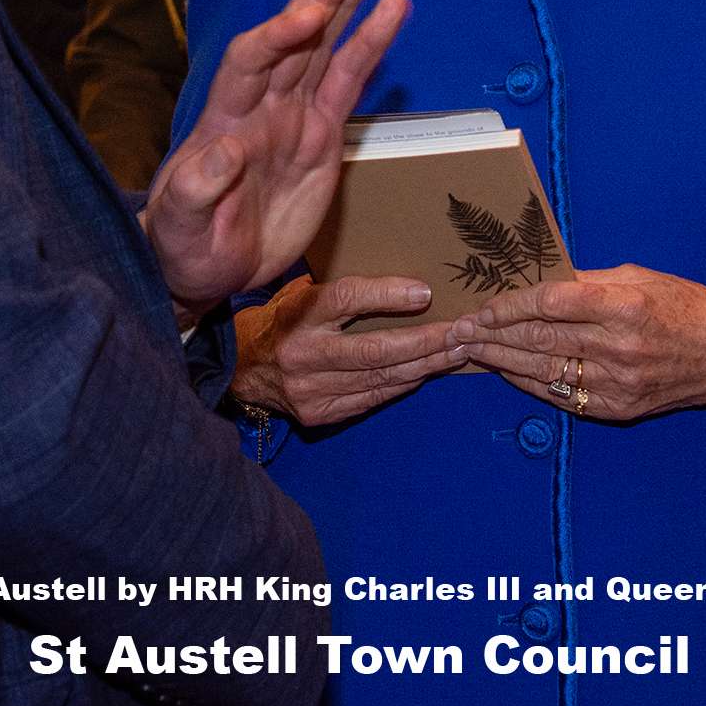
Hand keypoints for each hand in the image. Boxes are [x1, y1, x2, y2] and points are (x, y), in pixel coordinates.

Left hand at [142, 0, 408, 324]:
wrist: (206, 270)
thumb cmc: (183, 244)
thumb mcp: (180, 226)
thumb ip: (197, 190)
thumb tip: (223, 150)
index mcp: (223, 118)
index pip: (251, 62)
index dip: (279, 35)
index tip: (311, 15)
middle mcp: (260, 105)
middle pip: (294, 37)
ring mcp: (293, 116)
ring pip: (325, 48)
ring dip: (348, 3)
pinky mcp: (321, 136)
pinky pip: (348, 83)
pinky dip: (369, 46)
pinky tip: (391, 11)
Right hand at [232, 276, 462, 426]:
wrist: (243, 369)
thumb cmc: (286, 321)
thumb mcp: (308, 294)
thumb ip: (352, 293)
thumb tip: (417, 292)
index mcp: (299, 314)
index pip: (346, 298)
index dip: (387, 295)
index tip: (426, 293)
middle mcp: (303, 354)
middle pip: (375, 349)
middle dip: (426, 342)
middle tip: (462, 332)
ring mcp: (310, 389)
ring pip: (380, 378)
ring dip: (425, 365)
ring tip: (457, 351)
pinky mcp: (319, 414)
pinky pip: (372, 397)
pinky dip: (403, 384)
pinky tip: (427, 372)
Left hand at [448, 265, 705, 422]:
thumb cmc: (685, 306)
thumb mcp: (639, 277)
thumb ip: (587, 281)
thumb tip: (538, 279)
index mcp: (625, 305)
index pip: (551, 303)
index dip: (510, 304)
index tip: (484, 304)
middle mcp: (618, 347)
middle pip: (538, 339)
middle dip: (492, 334)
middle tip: (460, 329)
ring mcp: (616, 383)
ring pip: (542, 370)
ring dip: (499, 360)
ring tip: (469, 350)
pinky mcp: (615, 409)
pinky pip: (559, 395)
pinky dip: (528, 382)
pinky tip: (505, 370)